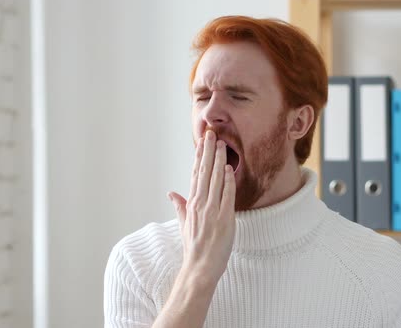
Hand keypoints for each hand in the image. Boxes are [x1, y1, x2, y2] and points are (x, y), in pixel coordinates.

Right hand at [168, 130, 236, 285]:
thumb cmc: (194, 247)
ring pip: (215, 179)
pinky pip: (226, 195)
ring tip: (221, 144)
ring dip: (218, 160)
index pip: (195, 174)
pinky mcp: (224, 218)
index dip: (199, 157)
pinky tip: (229, 168)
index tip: (201, 142)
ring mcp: (212, 210)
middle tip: (211, 134)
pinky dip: (227, 181)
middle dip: (208, 151)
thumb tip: (172, 193)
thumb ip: (180, 206)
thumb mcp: (184, 224)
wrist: (201, 266)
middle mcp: (200, 204)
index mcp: (192, 204)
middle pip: (204, 172)